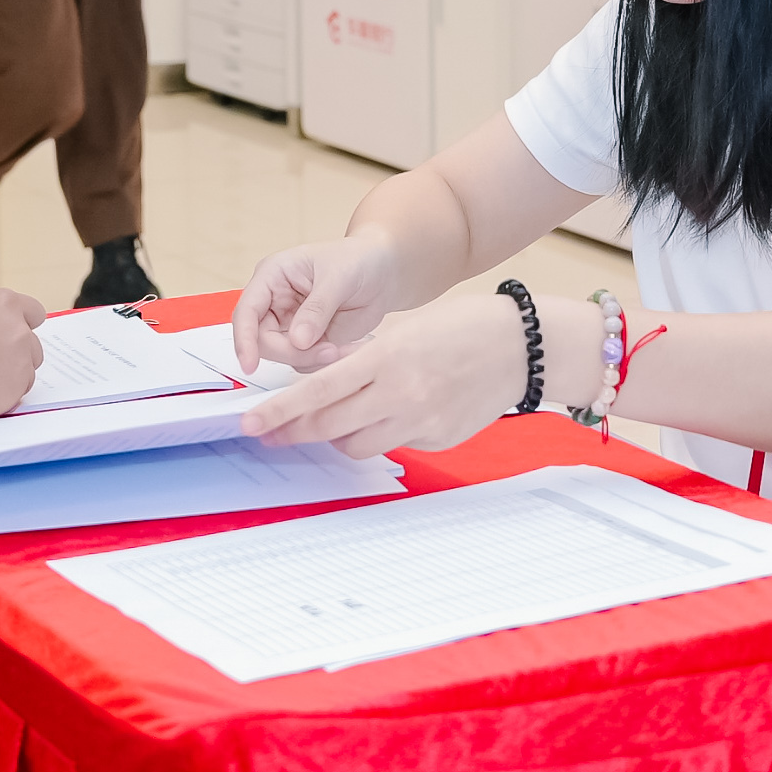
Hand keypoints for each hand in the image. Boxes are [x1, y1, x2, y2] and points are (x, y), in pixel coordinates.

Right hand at [0, 285, 46, 424]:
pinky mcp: (14, 392)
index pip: (32, 311)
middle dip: (12, 349)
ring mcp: (19, 363)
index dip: (17, 321)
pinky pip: (19, 390)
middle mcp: (17, 330)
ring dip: (9, 371)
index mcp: (1, 303)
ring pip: (27, 368)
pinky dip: (3, 392)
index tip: (4, 331)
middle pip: (32, 341)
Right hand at [234, 229, 402, 373]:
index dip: (244, 339)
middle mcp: (274, 302)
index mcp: (272, 276)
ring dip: (313, 358)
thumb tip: (297, 340)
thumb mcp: (338, 277)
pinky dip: (325, 362)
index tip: (250, 364)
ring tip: (344, 346)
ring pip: (284, 355)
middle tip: (329, 351)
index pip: (247, 311)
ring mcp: (290, 324)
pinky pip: (305, 362)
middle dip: (292, 352)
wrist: (382, 274)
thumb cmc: (357, 260)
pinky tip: (347, 347)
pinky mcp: (307, 342)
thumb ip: (316, 308)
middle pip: (262, 341)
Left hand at [246, 287, 538, 459]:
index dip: (280, 411)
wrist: (519, 347)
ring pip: (357, 445)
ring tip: (339, 420)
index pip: (318, 392)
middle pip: (329, 426)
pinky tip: (398, 411)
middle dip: (294, 432)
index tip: (251, 422)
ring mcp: (420, 422)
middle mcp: (399, 395)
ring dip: (338, 436)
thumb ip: (364, 359)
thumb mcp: (403, 329)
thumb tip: (325, 386)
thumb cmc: (462, 326)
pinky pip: (395, 444)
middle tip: (271, 433)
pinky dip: (384, 432)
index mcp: (386, 359)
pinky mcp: (437, 439)